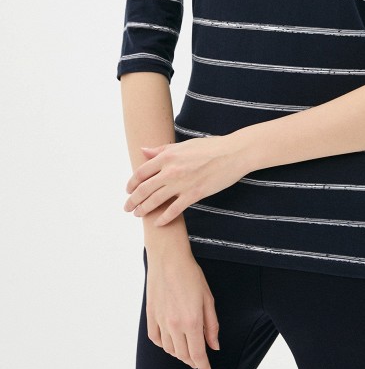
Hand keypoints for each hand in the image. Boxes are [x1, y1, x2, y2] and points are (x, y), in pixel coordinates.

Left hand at [124, 135, 247, 224]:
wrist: (233, 154)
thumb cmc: (210, 146)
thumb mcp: (183, 145)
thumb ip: (161, 150)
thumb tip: (143, 151)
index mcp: (167, 156)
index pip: (141, 172)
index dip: (132, 183)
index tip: (129, 190)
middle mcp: (171, 170)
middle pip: (144, 189)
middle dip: (133, 200)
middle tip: (128, 207)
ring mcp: (182, 184)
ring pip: (155, 201)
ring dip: (144, 209)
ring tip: (138, 214)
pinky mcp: (194, 194)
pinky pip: (174, 210)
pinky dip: (164, 218)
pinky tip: (158, 223)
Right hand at [145, 248, 219, 368]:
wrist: (168, 259)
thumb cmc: (190, 274)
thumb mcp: (208, 298)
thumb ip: (212, 325)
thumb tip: (214, 345)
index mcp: (192, 321)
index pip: (197, 354)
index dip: (203, 365)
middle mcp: (174, 325)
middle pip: (183, 355)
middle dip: (192, 361)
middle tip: (199, 360)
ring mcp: (161, 321)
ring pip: (169, 349)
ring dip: (179, 354)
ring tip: (186, 350)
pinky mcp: (151, 316)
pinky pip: (155, 339)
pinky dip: (163, 344)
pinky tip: (170, 341)